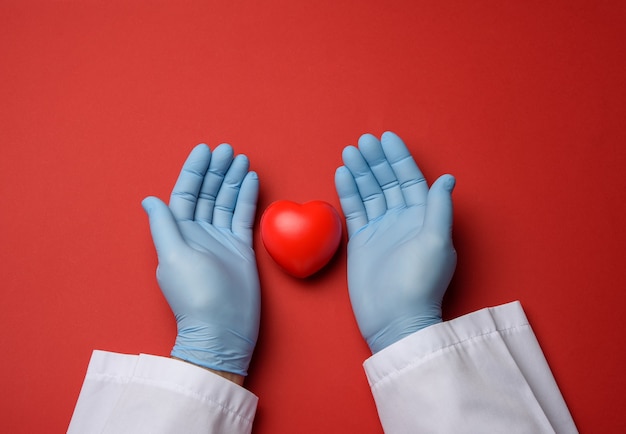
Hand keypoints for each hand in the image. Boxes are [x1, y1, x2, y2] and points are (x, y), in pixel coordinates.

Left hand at [142, 143, 259, 377]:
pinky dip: (248, 198)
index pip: (186, 194)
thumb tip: (149, 200)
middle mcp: (200, 233)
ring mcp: (221, 239)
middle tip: (228, 148)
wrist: (223, 327)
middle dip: (217, 170)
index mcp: (180, 233)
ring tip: (242, 159)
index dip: (194, 171)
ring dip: (233, 179)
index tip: (204, 150)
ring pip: (227, 201)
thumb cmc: (196, 294)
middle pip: (208, 193)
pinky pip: (244, 216)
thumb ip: (165, 225)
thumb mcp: (174, 256)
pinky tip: (251, 180)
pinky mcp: (241, 248)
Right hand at [335, 132, 455, 353]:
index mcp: (422, 218)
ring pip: (369, 193)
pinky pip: (354, 211)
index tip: (387, 138)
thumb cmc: (419, 282)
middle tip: (362, 141)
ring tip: (349, 152)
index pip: (410, 180)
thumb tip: (447, 179)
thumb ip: (438, 208)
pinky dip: (348, 192)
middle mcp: (402, 221)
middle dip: (376, 160)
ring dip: (360, 172)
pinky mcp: (361, 242)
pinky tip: (341, 174)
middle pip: (387, 182)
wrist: (394, 319)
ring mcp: (380, 230)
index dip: (399, 158)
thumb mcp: (436, 242)